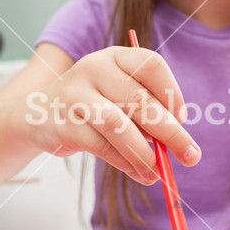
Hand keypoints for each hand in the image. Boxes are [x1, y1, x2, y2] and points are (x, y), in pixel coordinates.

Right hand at [24, 46, 200, 184]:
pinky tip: (138, 173)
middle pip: (140, 100)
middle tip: (191, 156)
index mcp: (115, 56)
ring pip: (119, 126)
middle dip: (170, 132)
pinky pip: (102, 147)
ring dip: (145, 154)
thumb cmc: (92, 104)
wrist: (38, 115)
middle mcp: (94, 69)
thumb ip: (145, 111)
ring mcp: (76, 96)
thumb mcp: (118, 95)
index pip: (152, 65)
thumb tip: (178, 143)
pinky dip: (125, 163)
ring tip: (159, 173)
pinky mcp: (64, 124)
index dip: (172, 93)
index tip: (182, 118)